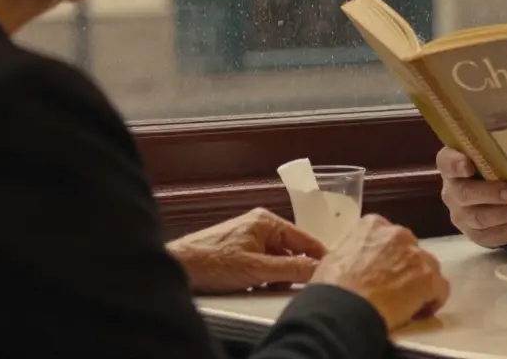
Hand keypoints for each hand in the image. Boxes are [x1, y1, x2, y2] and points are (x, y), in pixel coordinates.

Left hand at [167, 208, 324, 294]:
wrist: (177, 266)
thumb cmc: (211, 262)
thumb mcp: (257, 269)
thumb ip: (290, 269)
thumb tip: (318, 269)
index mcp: (266, 221)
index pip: (304, 238)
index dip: (318, 255)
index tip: (329, 270)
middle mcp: (259, 224)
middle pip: (291, 248)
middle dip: (292, 269)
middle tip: (288, 285)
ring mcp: (248, 236)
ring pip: (276, 257)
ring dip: (276, 274)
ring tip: (264, 286)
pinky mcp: (239, 248)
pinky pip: (263, 261)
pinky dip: (263, 275)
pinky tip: (254, 285)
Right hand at [310, 214, 450, 330]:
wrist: (342, 309)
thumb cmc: (331, 288)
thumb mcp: (334, 258)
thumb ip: (353, 253)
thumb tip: (354, 265)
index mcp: (373, 225)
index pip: (388, 238)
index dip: (385, 258)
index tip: (379, 274)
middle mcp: (398, 233)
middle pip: (410, 252)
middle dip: (404, 269)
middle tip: (391, 291)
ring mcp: (417, 255)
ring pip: (427, 268)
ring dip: (419, 284)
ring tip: (406, 304)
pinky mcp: (430, 278)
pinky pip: (440, 289)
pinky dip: (432, 301)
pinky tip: (418, 313)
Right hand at [436, 147, 506, 247]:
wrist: (493, 196)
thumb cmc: (495, 166)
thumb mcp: (493, 154)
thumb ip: (500, 147)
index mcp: (452, 165)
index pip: (446, 162)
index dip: (455, 164)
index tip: (468, 165)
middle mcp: (452, 190)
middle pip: (464, 194)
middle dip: (491, 194)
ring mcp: (460, 214)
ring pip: (479, 218)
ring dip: (506, 214)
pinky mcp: (474, 234)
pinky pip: (490, 235)